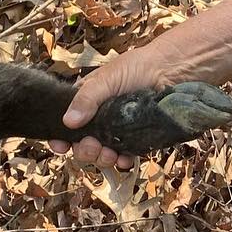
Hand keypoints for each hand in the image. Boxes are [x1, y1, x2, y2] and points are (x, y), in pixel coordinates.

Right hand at [49, 49, 168, 170]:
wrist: (171, 72)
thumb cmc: (137, 68)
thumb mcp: (106, 79)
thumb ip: (86, 99)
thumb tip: (68, 121)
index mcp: (87, 102)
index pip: (67, 124)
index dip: (61, 138)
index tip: (60, 146)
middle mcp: (100, 119)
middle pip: (83, 144)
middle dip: (84, 150)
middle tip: (92, 145)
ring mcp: (117, 131)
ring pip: (101, 154)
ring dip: (101, 159)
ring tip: (109, 153)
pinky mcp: (136, 140)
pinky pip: (124, 158)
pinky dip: (122, 162)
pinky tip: (124, 159)